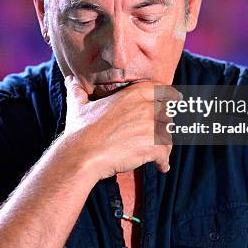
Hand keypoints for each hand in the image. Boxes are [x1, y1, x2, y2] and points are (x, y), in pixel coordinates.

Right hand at [62, 75, 179, 179]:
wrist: (82, 154)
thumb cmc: (80, 130)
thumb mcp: (78, 106)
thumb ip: (77, 91)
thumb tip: (70, 79)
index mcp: (132, 94)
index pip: (161, 89)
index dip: (170, 94)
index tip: (177, 99)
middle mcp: (146, 108)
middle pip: (167, 114)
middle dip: (165, 123)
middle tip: (158, 134)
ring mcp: (151, 127)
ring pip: (168, 135)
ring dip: (164, 144)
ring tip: (158, 153)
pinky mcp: (153, 147)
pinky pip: (166, 154)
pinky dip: (164, 162)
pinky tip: (161, 167)